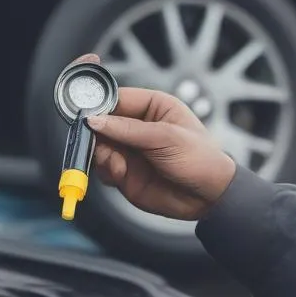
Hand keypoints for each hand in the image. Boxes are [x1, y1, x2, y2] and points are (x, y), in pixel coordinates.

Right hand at [75, 55, 234, 219]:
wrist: (210, 198)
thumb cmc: (201, 159)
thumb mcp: (166, 138)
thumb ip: (128, 129)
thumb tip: (95, 120)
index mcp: (152, 106)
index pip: (115, 99)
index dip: (98, 105)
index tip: (85, 114)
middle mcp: (136, 126)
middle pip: (102, 123)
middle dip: (96, 133)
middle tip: (96, 143)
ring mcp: (129, 150)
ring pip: (99, 146)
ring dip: (102, 155)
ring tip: (117, 163)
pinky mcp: (124, 172)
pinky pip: (103, 167)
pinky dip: (106, 170)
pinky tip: (120, 174)